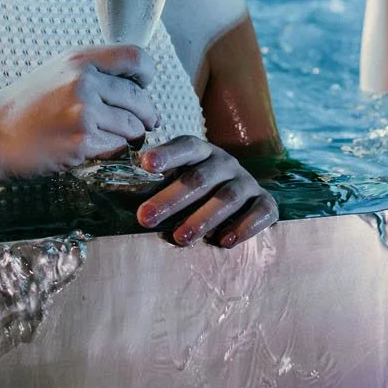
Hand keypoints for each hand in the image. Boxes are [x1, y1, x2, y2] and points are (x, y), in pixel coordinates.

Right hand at [0, 46, 160, 177]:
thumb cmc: (24, 106)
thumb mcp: (57, 71)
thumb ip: (93, 71)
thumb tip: (136, 82)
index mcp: (80, 59)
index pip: (136, 57)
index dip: (146, 75)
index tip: (143, 87)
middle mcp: (84, 81)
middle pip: (140, 99)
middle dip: (146, 115)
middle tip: (146, 124)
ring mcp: (84, 112)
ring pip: (132, 127)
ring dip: (129, 136)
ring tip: (112, 137)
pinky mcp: (81, 142)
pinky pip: (116, 147)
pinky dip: (111, 151)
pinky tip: (93, 149)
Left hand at [133, 135, 279, 246]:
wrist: (244, 197)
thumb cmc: (199, 192)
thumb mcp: (180, 179)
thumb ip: (158, 184)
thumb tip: (122, 196)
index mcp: (202, 152)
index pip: (186, 146)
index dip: (167, 154)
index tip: (146, 164)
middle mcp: (226, 164)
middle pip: (200, 177)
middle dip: (171, 198)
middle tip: (145, 218)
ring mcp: (247, 182)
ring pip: (228, 197)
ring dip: (203, 218)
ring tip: (180, 238)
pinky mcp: (265, 202)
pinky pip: (261, 212)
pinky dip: (244, 226)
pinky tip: (225, 241)